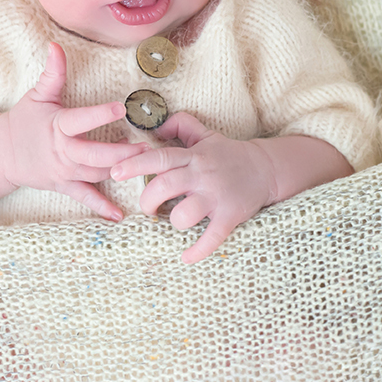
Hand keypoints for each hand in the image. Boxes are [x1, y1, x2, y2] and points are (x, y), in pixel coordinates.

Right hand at [0, 43, 143, 220]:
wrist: (1, 153)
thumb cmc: (23, 121)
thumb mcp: (37, 96)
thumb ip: (52, 73)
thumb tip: (55, 45)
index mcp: (58, 126)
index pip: (81, 120)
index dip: (101, 114)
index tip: (122, 107)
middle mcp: (62, 152)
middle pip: (94, 155)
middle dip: (121, 153)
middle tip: (145, 147)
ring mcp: (63, 172)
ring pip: (95, 175)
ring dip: (120, 172)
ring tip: (145, 165)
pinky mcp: (64, 186)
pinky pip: (84, 198)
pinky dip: (101, 207)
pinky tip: (119, 215)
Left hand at [110, 112, 276, 263]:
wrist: (266, 168)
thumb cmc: (229, 154)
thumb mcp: (205, 134)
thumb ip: (181, 125)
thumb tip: (157, 125)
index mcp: (193, 156)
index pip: (159, 157)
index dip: (134, 164)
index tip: (115, 172)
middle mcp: (202, 175)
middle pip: (164, 186)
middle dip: (148, 200)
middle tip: (148, 207)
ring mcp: (216, 196)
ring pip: (184, 215)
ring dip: (173, 222)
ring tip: (174, 221)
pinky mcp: (230, 216)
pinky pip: (211, 238)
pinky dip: (197, 250)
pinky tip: (186, 257)